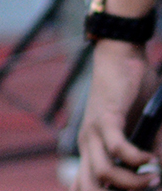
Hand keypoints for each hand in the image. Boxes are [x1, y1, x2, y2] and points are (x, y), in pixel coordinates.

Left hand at [78, 39, 156, 189]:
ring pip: (102, 172)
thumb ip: (145, 156)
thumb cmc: (130, 94)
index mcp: (92, 150)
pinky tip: (150, 159)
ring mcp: (94, 130)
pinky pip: (117, 146)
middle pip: (86, 186)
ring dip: (131, 183)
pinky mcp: (106, 116)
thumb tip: (157, 179)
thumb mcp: (140, 132)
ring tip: (153, 179)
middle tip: (144, 190)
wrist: (120, 58)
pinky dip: (135, 158)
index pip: (82, 185)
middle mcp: (87, 144)